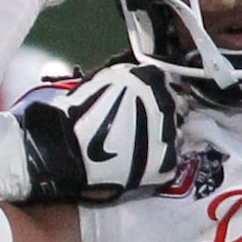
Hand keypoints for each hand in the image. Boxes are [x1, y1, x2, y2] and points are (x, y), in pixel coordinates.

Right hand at [14, 61, 180, 202]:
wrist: (65, 148)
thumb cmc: (77, 112)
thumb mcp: (103, 80)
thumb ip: (129, 79)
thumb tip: (139, 80)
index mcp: (151, 78)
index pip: (167, 81)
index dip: (156, 92)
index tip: (146, 102)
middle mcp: (166, 103)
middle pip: (176, 107)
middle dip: (161, 114)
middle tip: (139, 125)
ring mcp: (169, 134)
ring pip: (175, 134)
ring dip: (160, 139)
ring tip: (136, 146)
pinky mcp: (166, 164)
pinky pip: (169, 161)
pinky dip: (156, 162)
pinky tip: (137, 162)